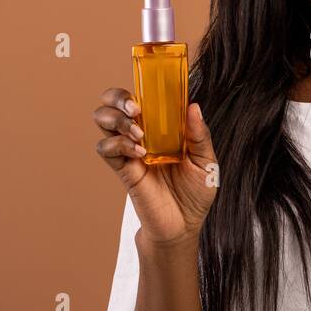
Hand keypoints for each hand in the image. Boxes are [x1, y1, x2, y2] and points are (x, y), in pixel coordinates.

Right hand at [93, 89, 218, 247]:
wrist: (184, 226)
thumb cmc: (196, 193)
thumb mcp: (207, 162)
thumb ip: (200, 136)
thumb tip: (193, 106)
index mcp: (162, 127)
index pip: (144, 96)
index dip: (141, 85)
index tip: (150, 84)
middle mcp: (142, 134)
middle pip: (113, 102)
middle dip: (118, 97)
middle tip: (135, 108)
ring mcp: (130, 150)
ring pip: (103, 120)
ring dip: (117, 120)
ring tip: (139, 133)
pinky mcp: (122, 169)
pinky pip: (105, 148)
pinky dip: (118, 144)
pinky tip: (139, 152)